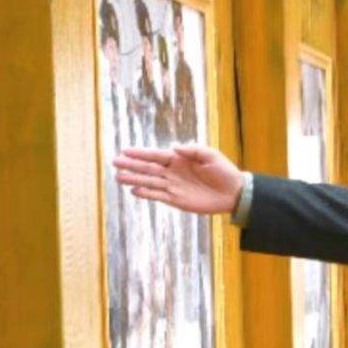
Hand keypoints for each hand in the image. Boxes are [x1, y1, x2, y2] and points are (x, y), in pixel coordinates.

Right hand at [113, 143, 244, 214]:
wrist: (233, 192)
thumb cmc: (223, 171)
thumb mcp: (209, 155)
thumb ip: (192, 150)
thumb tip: (174, 147)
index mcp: (179, 159)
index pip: (155, 155)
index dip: (140, 153)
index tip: (125, 151)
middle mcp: (173, 172)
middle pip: (148, 168)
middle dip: (131, 165)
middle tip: (114, 163)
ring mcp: (173, 186)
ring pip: (150, 182)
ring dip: (134, 180)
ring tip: (119, 178)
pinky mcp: (177, 200)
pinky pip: (158, 196)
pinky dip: (147, 194)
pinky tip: (134, 191)